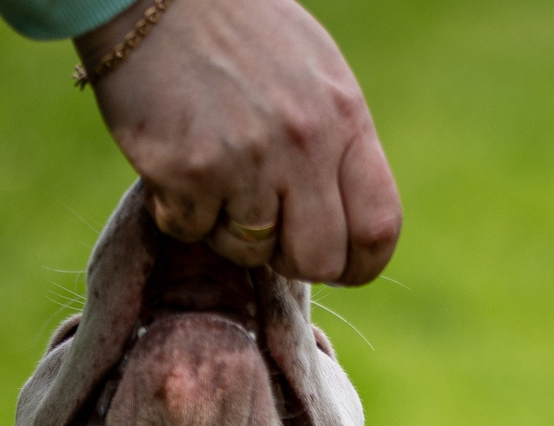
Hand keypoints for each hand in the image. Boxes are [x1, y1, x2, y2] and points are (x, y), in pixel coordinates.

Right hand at [77, 0, 400, 285]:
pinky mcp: (188, 170)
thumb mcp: (315, 74)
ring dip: (228, 231)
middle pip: (319, 260)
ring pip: (251, 251)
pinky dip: (178, 211)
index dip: (361, 264)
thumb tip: (352, 221)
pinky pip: (190, 229)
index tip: (342, 268)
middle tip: (265, 234)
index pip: (379, 227)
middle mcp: (304, 144)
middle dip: (292, 261)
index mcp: (344, 119)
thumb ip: (338, 142)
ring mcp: (247, 160)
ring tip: (213, 180)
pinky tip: (174, 164)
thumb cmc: (236, 29)